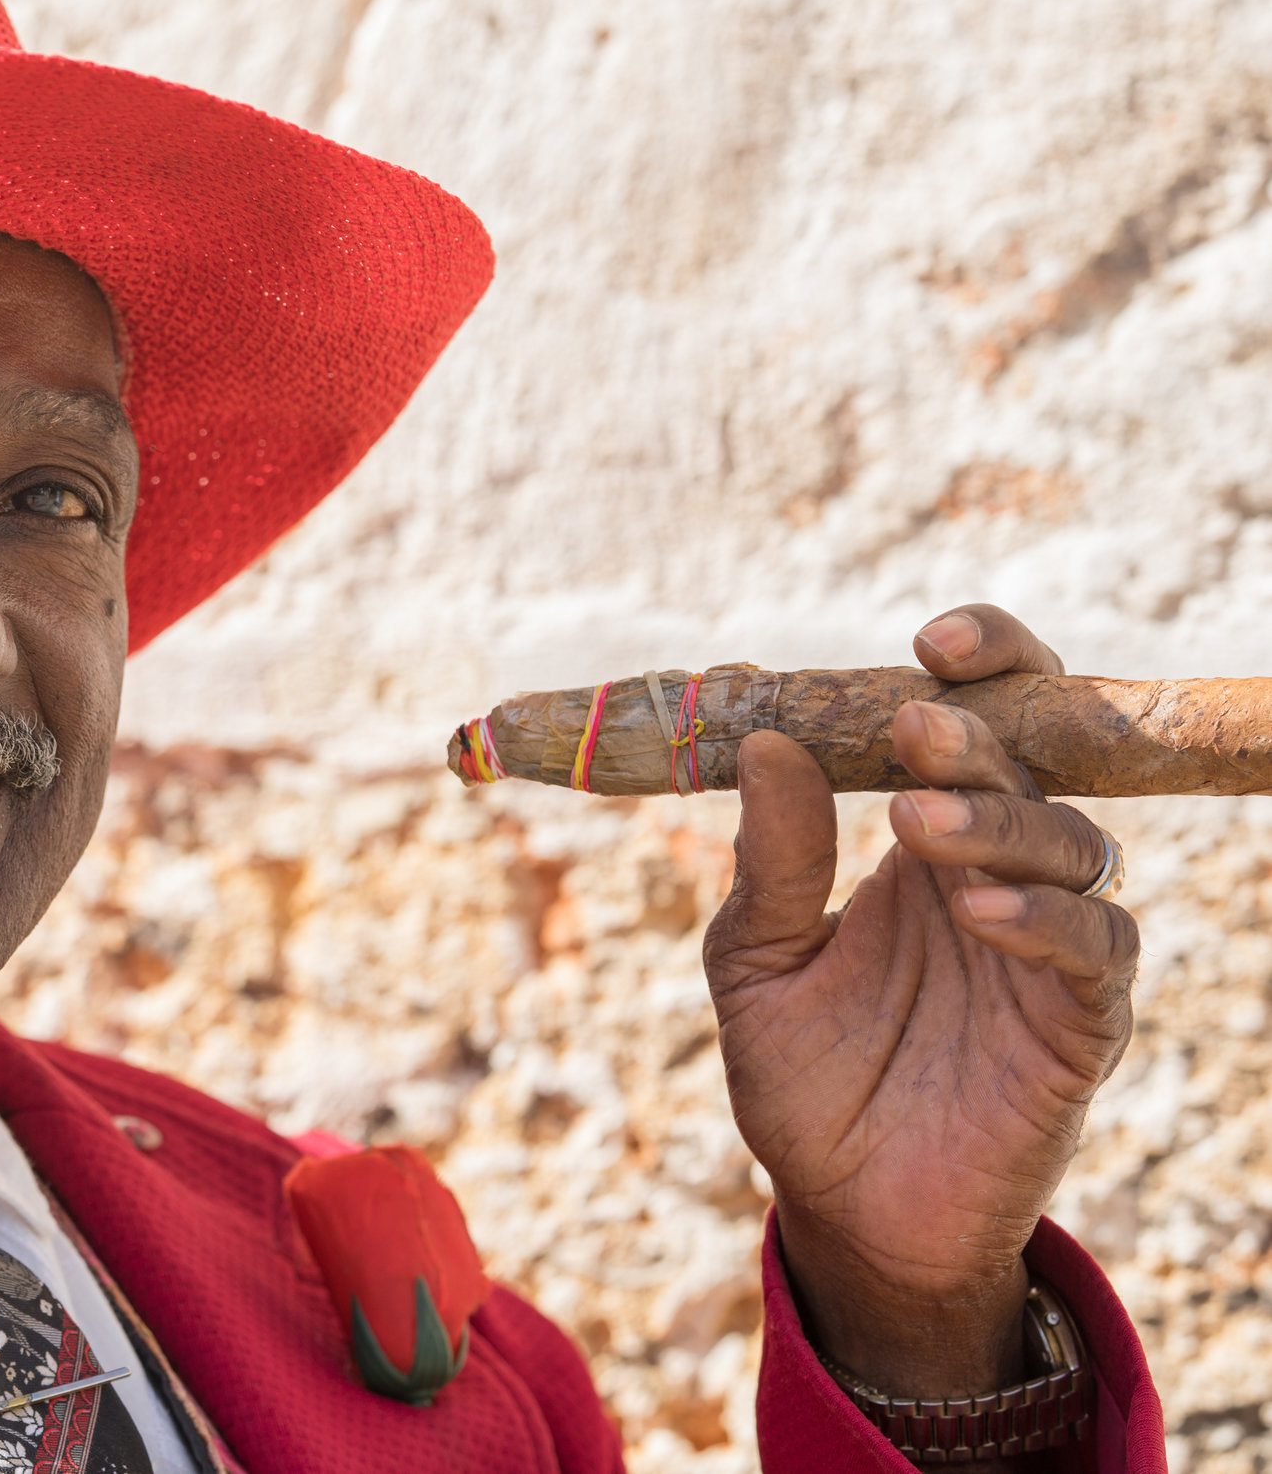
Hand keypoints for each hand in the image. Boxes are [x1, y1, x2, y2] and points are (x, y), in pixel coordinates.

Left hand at [703, 604, 1136, 1394]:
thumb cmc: (802, 1074)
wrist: (842, 1208)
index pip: (977, 722)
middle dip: (982, 736)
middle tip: (915, 728)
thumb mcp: (757, 959)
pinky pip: (1093, 952)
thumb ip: (772, 861)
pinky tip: (979, 911)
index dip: (979, 669)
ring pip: (1072, 845)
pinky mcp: (1080, 1025)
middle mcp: (997, 873)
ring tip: (919, 825)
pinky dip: (1045, 920)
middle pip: (1035, 766)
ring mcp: (1045, 947)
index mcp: (922, 839)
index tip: (929, 643)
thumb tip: (766, 743)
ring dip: (1000, 823)